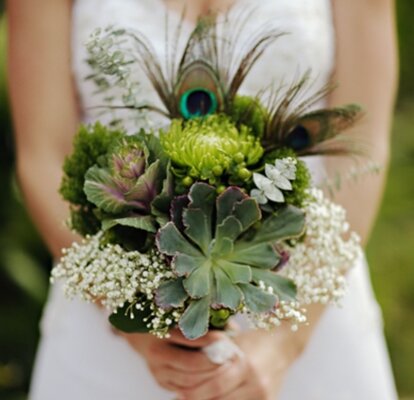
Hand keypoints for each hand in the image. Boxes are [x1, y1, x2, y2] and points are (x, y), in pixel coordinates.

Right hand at [122, 329, 231, 394]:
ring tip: (227, 367)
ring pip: (189, 380)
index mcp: (161, 332)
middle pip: (191, 363)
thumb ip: (206, 319)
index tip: (226, 339)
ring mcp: (158, 371)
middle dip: (214, 362)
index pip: (190, 339)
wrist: (143, 335)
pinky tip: (214, 376)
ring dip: (211, 376)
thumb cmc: (171, 321)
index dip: (211, 340)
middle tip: (231, 357)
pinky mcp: (162, 383)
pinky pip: (185, 390)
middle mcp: (157, 353)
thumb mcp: (184, 315)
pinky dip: (202, 385)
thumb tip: (232, 327)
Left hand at [175, 327, 300, 399]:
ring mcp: (263, 396)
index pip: (215, 384)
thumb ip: (214, 353)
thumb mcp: (234, 342)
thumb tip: (184, 365)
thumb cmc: (253, 340)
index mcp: (246, 364)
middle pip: (219, 399)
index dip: (194, 390)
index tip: (176, 391)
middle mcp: (256, 383)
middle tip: (179, 398)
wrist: (283, 344)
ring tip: (191, 399)